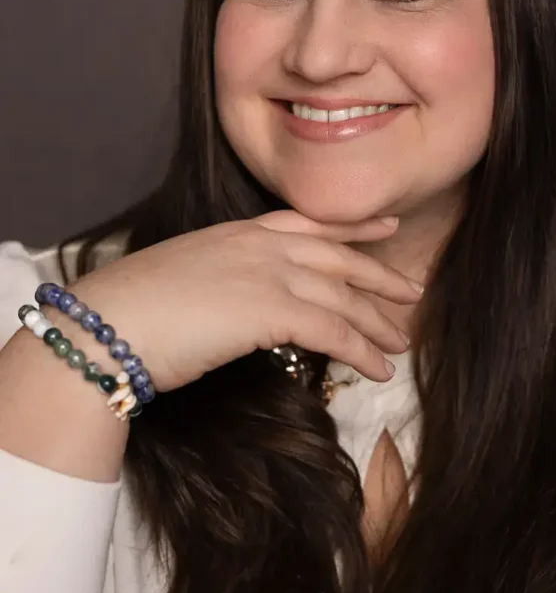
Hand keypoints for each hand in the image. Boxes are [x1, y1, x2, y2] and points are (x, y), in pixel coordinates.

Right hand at [69, 211, 421, 391]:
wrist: (108, 323)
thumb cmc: (132, 308)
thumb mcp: (183, 276)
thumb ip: (222, 279)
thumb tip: (239, 303)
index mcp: (238, 232)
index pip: (309, 224)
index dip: (351, 227)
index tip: (383, 228)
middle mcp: (260, 245)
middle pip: (338, 258)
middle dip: (378, 279)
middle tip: (410, 294)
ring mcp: (268, 273)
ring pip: (342, 297)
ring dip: (377, 324)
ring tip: (401, 344)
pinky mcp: (272, 309)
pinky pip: (333, 331)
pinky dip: (362, 350)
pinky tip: (380, 368)